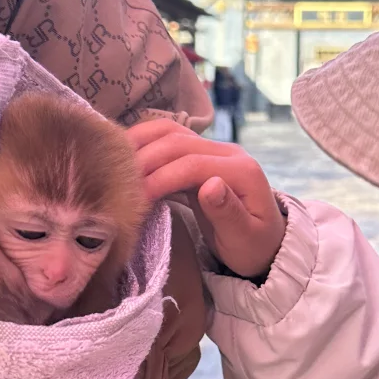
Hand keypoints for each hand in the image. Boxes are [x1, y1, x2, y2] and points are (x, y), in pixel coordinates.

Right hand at [128, 119, 285, 279]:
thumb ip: (228, 213)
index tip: (137, 199)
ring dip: (141, 143)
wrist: (264, 243)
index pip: (193, 163)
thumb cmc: (253, 246)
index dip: (162, 177)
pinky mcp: (199, 155)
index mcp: (242, 170)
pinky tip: (125, 157)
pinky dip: (145, 143)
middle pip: (178, 141)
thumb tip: (210, 185)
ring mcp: (213, 149)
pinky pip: (169, 139)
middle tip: (118, 184)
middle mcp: (228, 151)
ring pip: (171, 132)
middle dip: (145, 160)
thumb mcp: (245, 239)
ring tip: (114, 163)